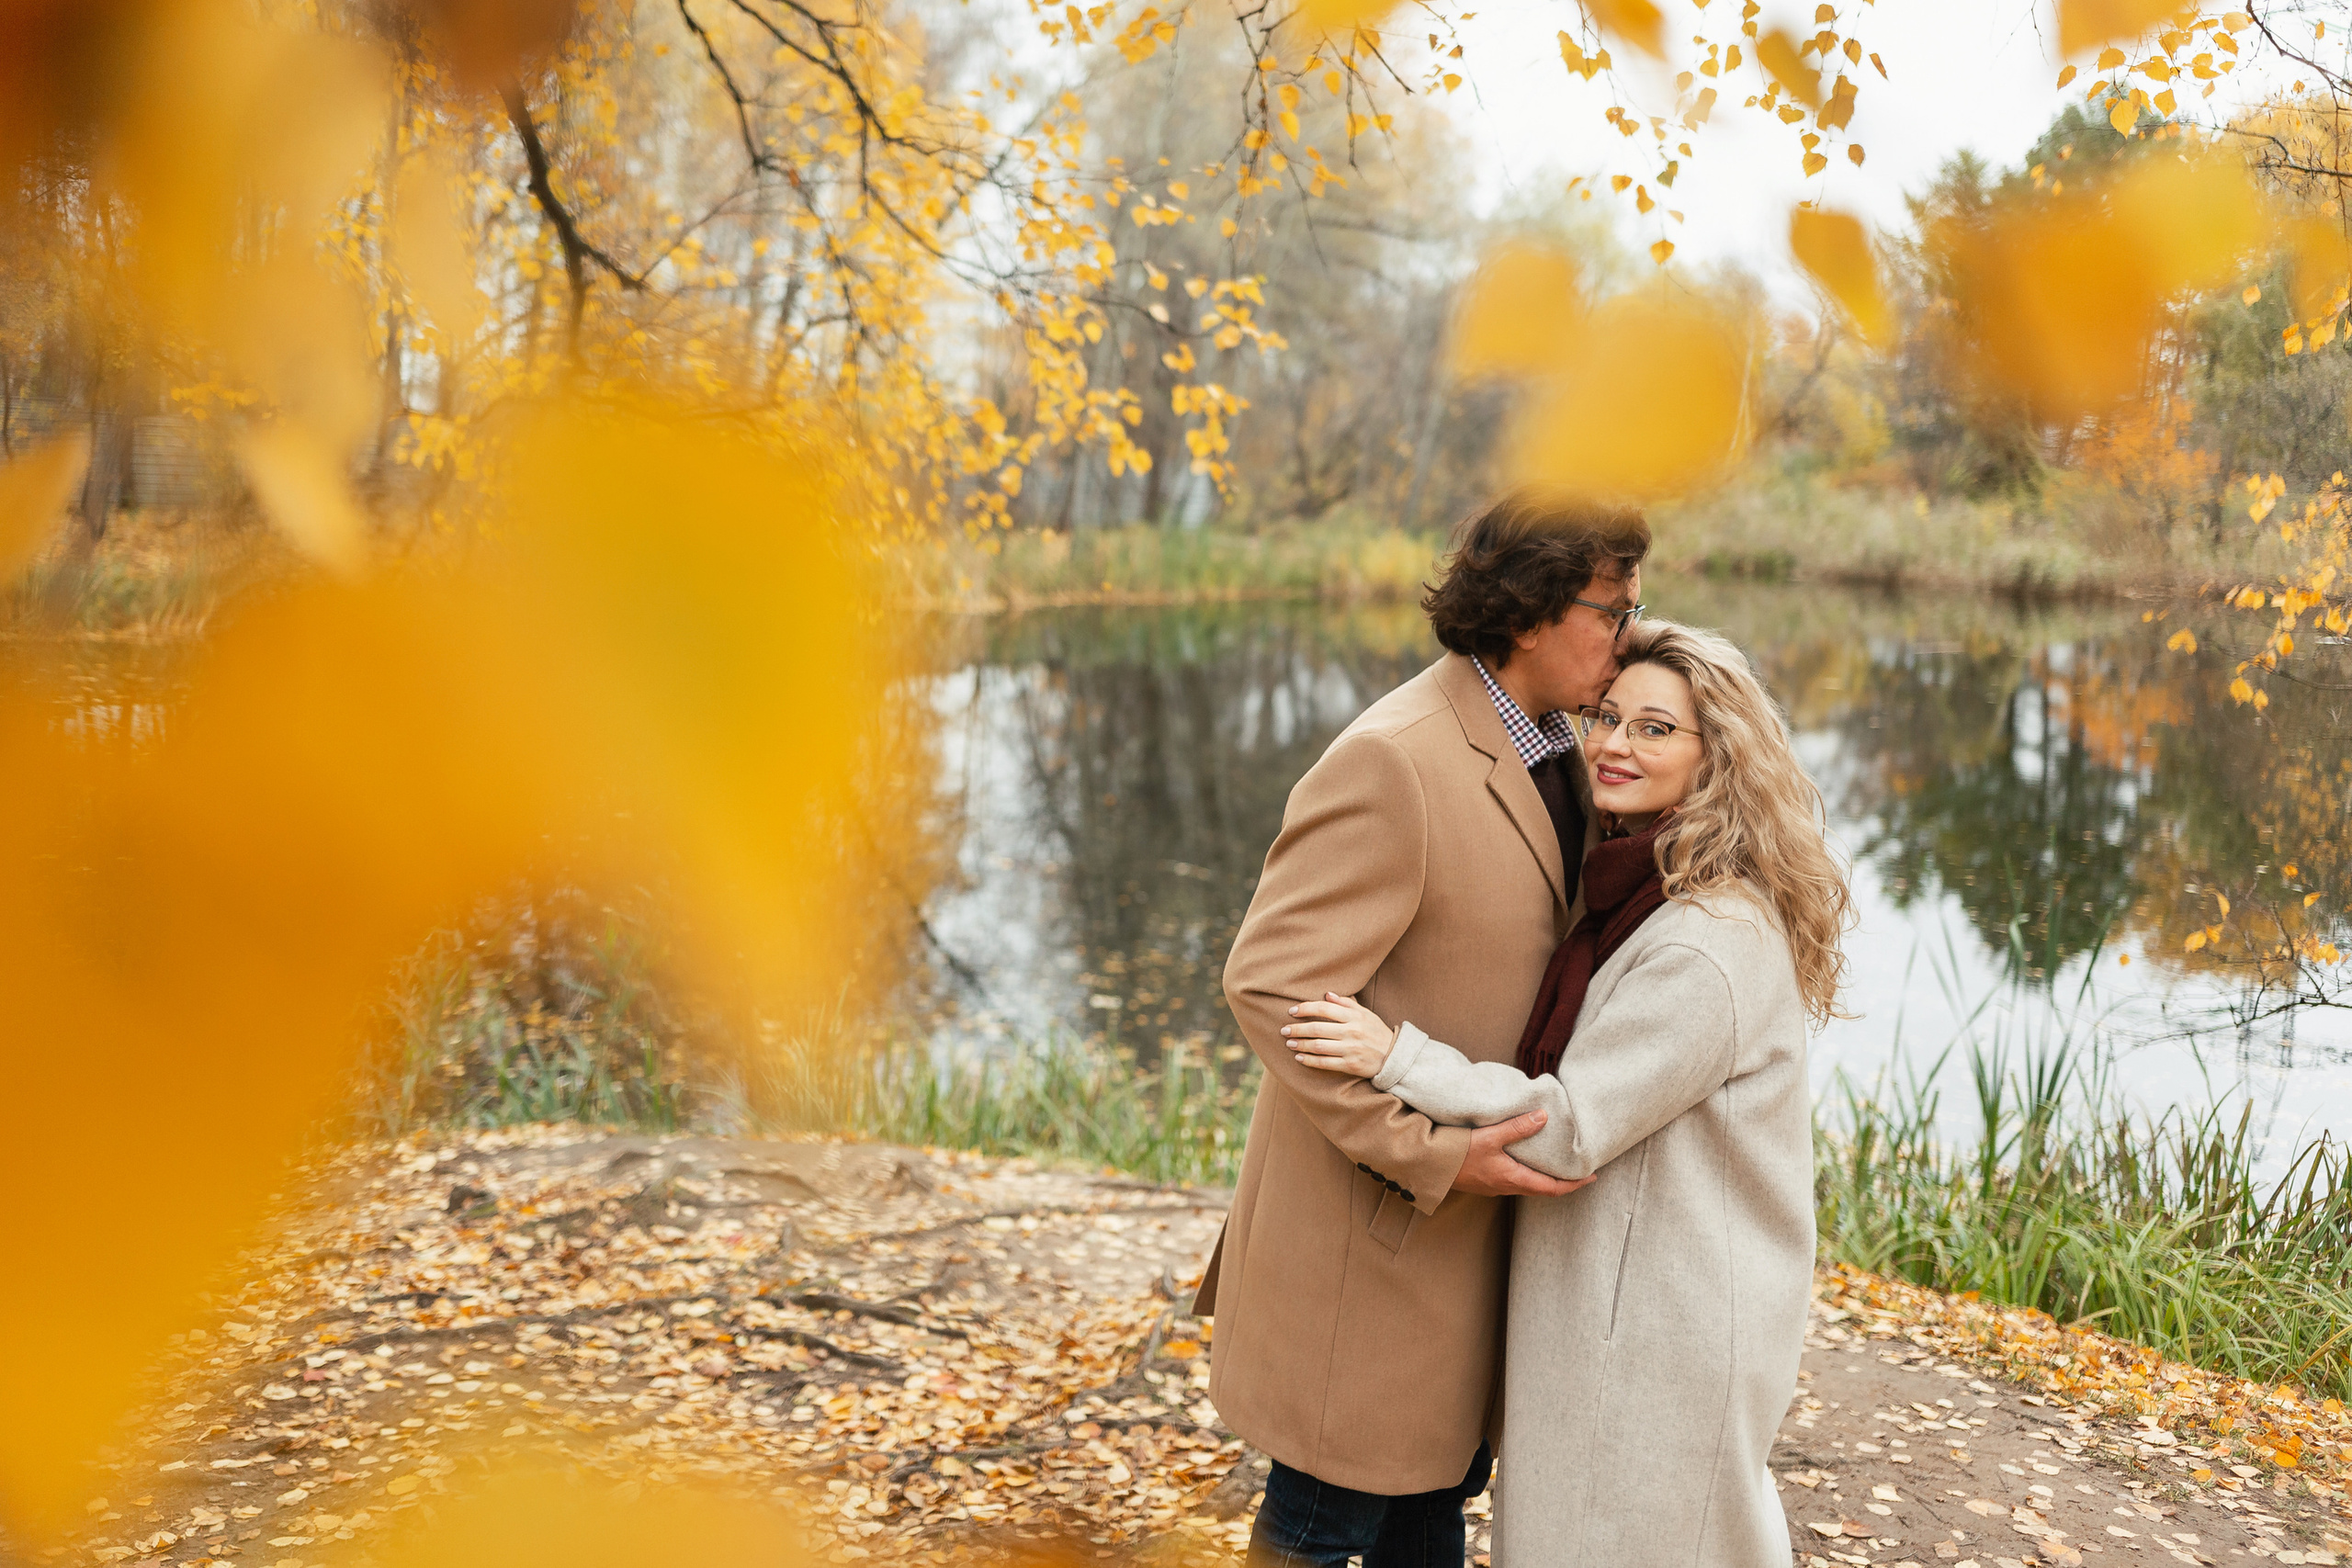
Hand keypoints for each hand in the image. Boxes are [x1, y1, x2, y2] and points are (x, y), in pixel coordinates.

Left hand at [1280, 992, 1395, 1076]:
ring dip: (1300, 1044)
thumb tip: (1327, 994)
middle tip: (1284, 1030)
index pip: (1324, 1008)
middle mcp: (1352, 1032)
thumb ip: (1346, 1004)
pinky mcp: (1350, 1065)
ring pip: (1318, 1046)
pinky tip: (1299, 1058)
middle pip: (1317, 1028)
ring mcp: (1351, 1049)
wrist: (1395, 1057)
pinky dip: (1310, 1060)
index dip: (1305, 1008)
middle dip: (1297, 1029)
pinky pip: (1325, 1063)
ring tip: (1289, 1043)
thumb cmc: (1377, 1033)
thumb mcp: (1366, 1014)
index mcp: (1354, 1016)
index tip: (1292, 1011)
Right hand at [1449, 1111, 1596, 1198]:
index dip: (1573, 1184)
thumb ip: (1517, 1127)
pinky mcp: (1486, 1181)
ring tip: (1556, 1164)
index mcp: (1513, 1179)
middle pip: (1543, 1189)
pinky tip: (1526, 1160)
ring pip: (1529, 1185)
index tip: (1591, 1177)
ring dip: (1545, 1178)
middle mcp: (1507, 1186)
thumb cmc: (1458, 1154)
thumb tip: (1543, 1117)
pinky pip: (1515, 1180)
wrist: (1430, 1167)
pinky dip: (1529, 1173)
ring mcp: (1495, 1186)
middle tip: (1578, 1170)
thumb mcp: (1490, 1137)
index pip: (1552, 1188)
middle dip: (1563, 1182)